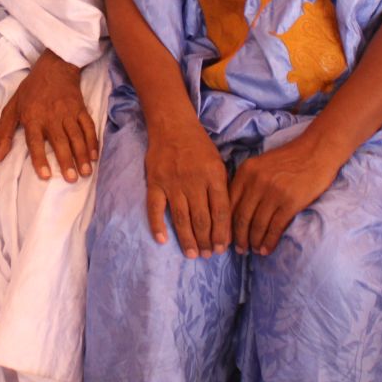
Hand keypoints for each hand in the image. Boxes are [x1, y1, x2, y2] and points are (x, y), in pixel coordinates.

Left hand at [0, 51, 97, 181]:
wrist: (54, 66)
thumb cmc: (31, 89)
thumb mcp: (12, 107)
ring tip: (85, 173)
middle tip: (71, 179)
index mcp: (33, 117)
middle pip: (60, 142)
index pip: (36, 141)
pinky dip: (92, 142)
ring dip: (81, 155)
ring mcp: (68, 113)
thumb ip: (5, 133)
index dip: (40, 159)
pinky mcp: (81, 109)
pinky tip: (94, 157)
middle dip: (66, 161)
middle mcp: (51, 116)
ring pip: (76, 137)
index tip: (46, 176)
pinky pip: (88, 127)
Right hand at [143, 114, 229, 257]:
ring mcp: (172, 182)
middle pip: (201, 218)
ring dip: (187, 239)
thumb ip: (222, 188)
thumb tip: (227, 219)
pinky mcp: (155, 182)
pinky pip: (155, 208)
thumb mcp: (219, 163)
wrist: (172, 125)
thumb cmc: (199, 146)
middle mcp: (194, 181)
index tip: (223, 248)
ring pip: (181, 218)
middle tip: (208, 255)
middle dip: (206, 241)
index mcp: (213, 176)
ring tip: (192, 254)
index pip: (220, 211)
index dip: (222, 233)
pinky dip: (157, 225)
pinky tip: (162, 240)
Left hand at [228, 136, 340, 254]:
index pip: (229, 203)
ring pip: (257, 225)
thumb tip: (235, 211)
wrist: (317, 151)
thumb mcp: (261, 165)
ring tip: (254, 250)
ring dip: (254, 242)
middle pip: (241, 217)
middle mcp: (256, 182)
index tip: (226, 237)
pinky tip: (267, 249)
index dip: (226, 224)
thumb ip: (247, 183)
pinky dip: (269, 241)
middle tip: (239, 250)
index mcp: (245, 172)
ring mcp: (273, 192)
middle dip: (238, 238)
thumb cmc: (289, 159)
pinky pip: (275, 227)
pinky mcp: (290, 202)